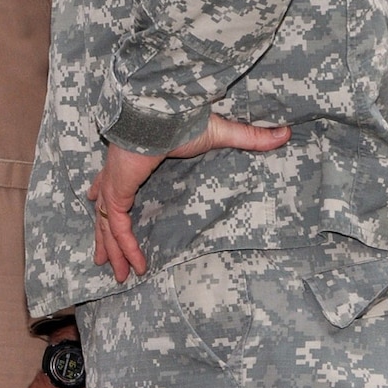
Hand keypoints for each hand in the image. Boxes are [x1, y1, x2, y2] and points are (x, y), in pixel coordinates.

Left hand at [88, 114, 290, 281]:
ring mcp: (114, 184)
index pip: (114, 182)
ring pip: (108, 226)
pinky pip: (119, 227)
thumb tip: (285, 133)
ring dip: (113, 251)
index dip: (108, 196)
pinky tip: (137, 267)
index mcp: (132, 160)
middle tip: (104, 261)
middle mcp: (117, 174)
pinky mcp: (118, 192)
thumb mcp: (219, 134)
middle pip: (105, 212)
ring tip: (116, 275)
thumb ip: (248, 138)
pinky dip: (126, 248)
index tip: (102, 202)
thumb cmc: (184, 119)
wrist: (164, 112)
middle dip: (106, 239)